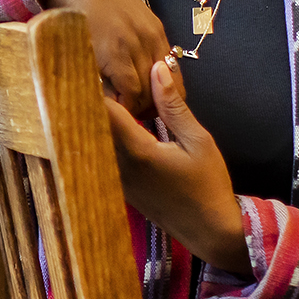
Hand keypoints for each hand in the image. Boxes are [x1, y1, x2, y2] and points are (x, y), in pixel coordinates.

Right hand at [25, 0, 171, 114]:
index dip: (160, 100)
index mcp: (154, 31)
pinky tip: (106, 109)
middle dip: (147, 110)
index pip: (173, 79)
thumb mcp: (117, 15)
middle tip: (128, 123)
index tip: (144, 112)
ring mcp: (135, 47)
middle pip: (163, 92)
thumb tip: (120, 66)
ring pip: (145, 96)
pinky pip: (127, 92)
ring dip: (131, 111)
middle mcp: (150, 40)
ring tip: (114, 120)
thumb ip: (126, 40)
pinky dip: (121, 106)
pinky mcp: (115, 53)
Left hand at [104, 57, 251, 277]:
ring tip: (95, 94)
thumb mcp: (198, 141)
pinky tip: (108, 125)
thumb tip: (156, 69)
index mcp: (137, 152)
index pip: (104, 112)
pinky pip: (101, 157)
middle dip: (90, 100)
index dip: (97, 87)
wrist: (211, 232)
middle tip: (88, 74)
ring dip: (93, 119)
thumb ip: (173, 106)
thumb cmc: (209, 184)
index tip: (93, 66)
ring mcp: (115, 181)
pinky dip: (101, 138)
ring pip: (93, 143)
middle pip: (91, 126)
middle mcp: (118, 167)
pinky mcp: (118, 189)